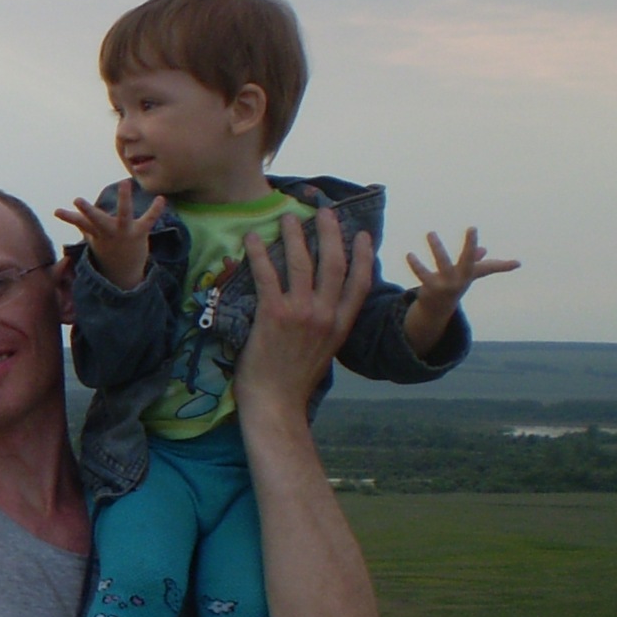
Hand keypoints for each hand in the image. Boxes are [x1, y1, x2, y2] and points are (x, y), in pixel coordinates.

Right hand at [54, 189, 164, 289]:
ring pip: (123, 215)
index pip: (79, 223)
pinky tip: (161, 199)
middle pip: (96, 220)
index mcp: (96, 233)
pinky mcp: (139, 233)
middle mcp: (108, 232)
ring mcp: (124, 232)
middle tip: (76, 200)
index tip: (56, 211)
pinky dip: (155, 210)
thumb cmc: (107, 250)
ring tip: (124, 183)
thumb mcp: (92, 237)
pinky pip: (148, 220)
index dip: (68, 217)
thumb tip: (58, 213)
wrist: (124, 273)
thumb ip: (80, 224)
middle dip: (87, 210)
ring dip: (124, 199)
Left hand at [232, 206, 372, 415]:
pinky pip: (267, 275)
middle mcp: (326, 316)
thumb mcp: (323, 353)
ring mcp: (301, 314)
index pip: (359, 283)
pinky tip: (252, 238)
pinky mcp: (274, 315)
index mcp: (340, 326)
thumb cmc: (293, 381)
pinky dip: (260, 254)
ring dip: (295, 236)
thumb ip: (325, 327)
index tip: (362, 235)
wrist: (276, 404)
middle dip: (330, 233)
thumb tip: (320, 307)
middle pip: (334, 264)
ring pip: (302, 263)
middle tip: (324, 212)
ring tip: (287, 217)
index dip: (364, 256)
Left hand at [404, 228, 517, 359]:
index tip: (475, 228)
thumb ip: (473, 261)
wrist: (438, 308)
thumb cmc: (454, 286)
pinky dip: (416, 265)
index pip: (478, 258)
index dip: (476, 244)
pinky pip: (423, 275)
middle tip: (473, 228)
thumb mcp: (464, 274)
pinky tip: (409, 254)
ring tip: (431, 232)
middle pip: (467, 260)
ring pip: (443, 264)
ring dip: (438, 248)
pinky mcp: (430, 288)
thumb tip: (484, 249)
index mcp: (468, 273)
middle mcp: (460, 279)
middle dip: (471, 245)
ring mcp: (446, 284)